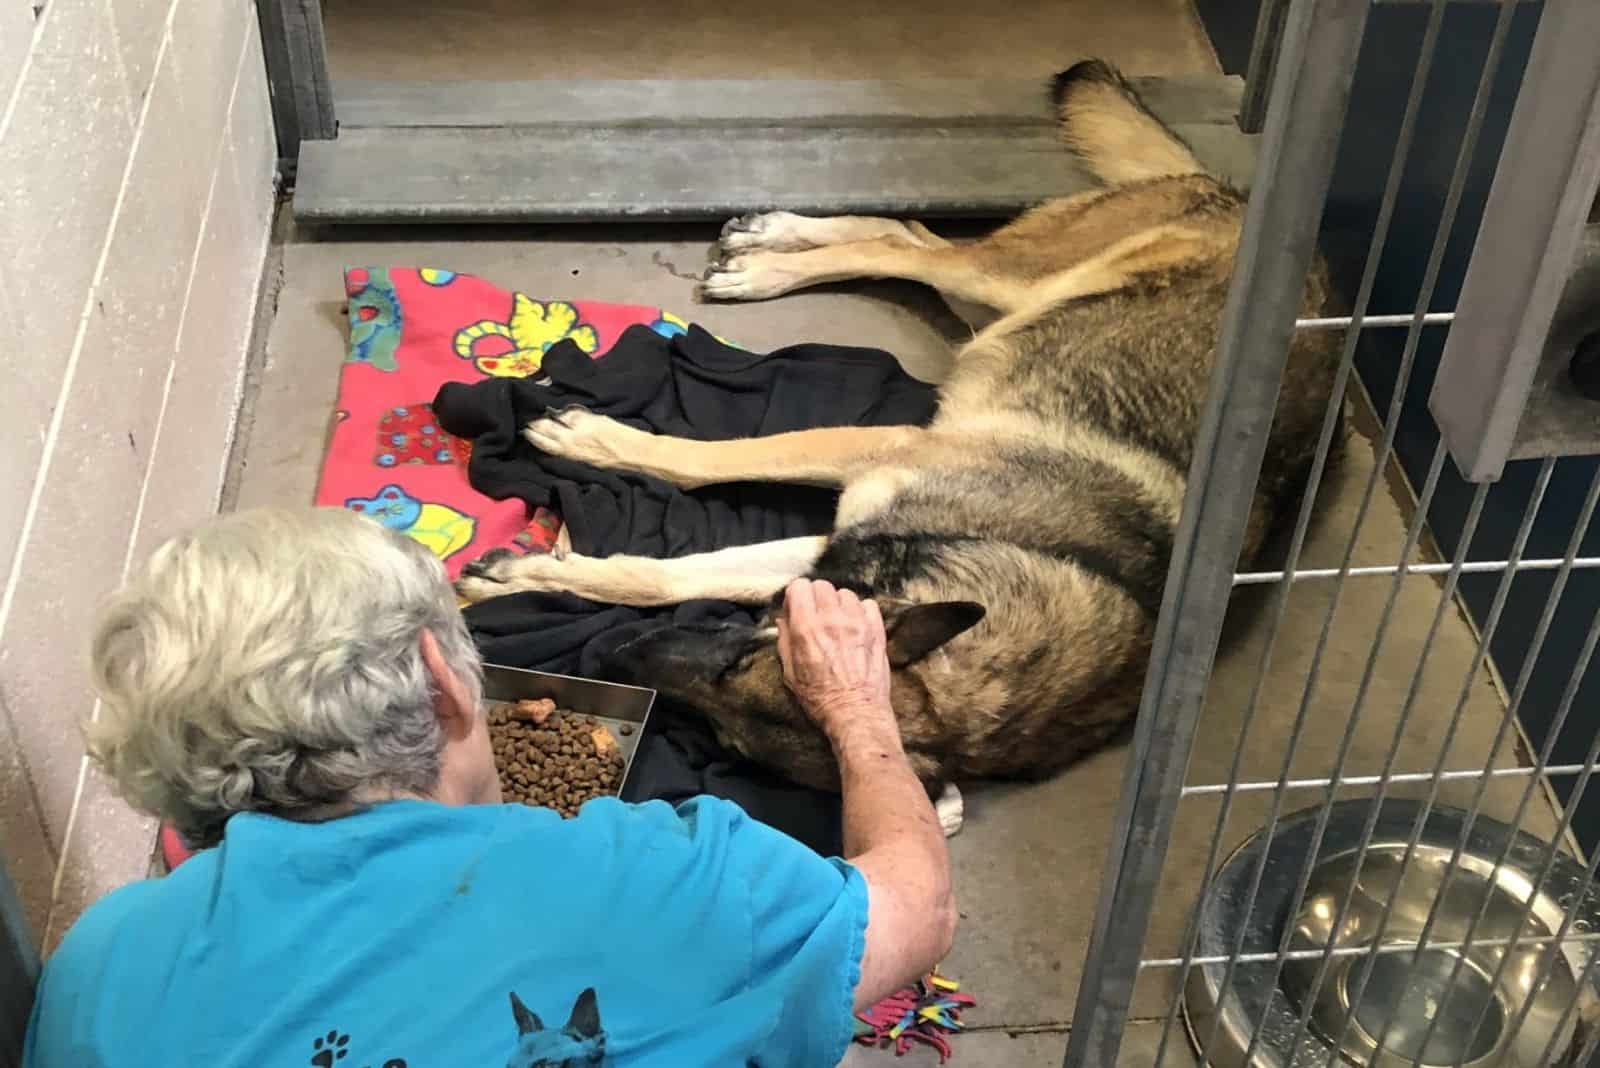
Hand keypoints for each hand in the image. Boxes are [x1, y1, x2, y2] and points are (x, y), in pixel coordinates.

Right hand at [777, 579, 894, 740]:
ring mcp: (857, 623)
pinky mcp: (876, 630)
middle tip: (816, 616)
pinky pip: (868, 604)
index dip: (795, 596)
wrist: (856, 713)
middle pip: (822, 585)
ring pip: (845, 593)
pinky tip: (856, 627)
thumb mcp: (790, 673)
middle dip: (816, 598)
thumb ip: (785, 641)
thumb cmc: (820, 698)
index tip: (796, 609)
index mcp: (806, 629)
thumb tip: (783, 620)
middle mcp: (832, 620)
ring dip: (838, 604)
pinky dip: (861, 611)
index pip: (799, 587)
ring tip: (838, 623)